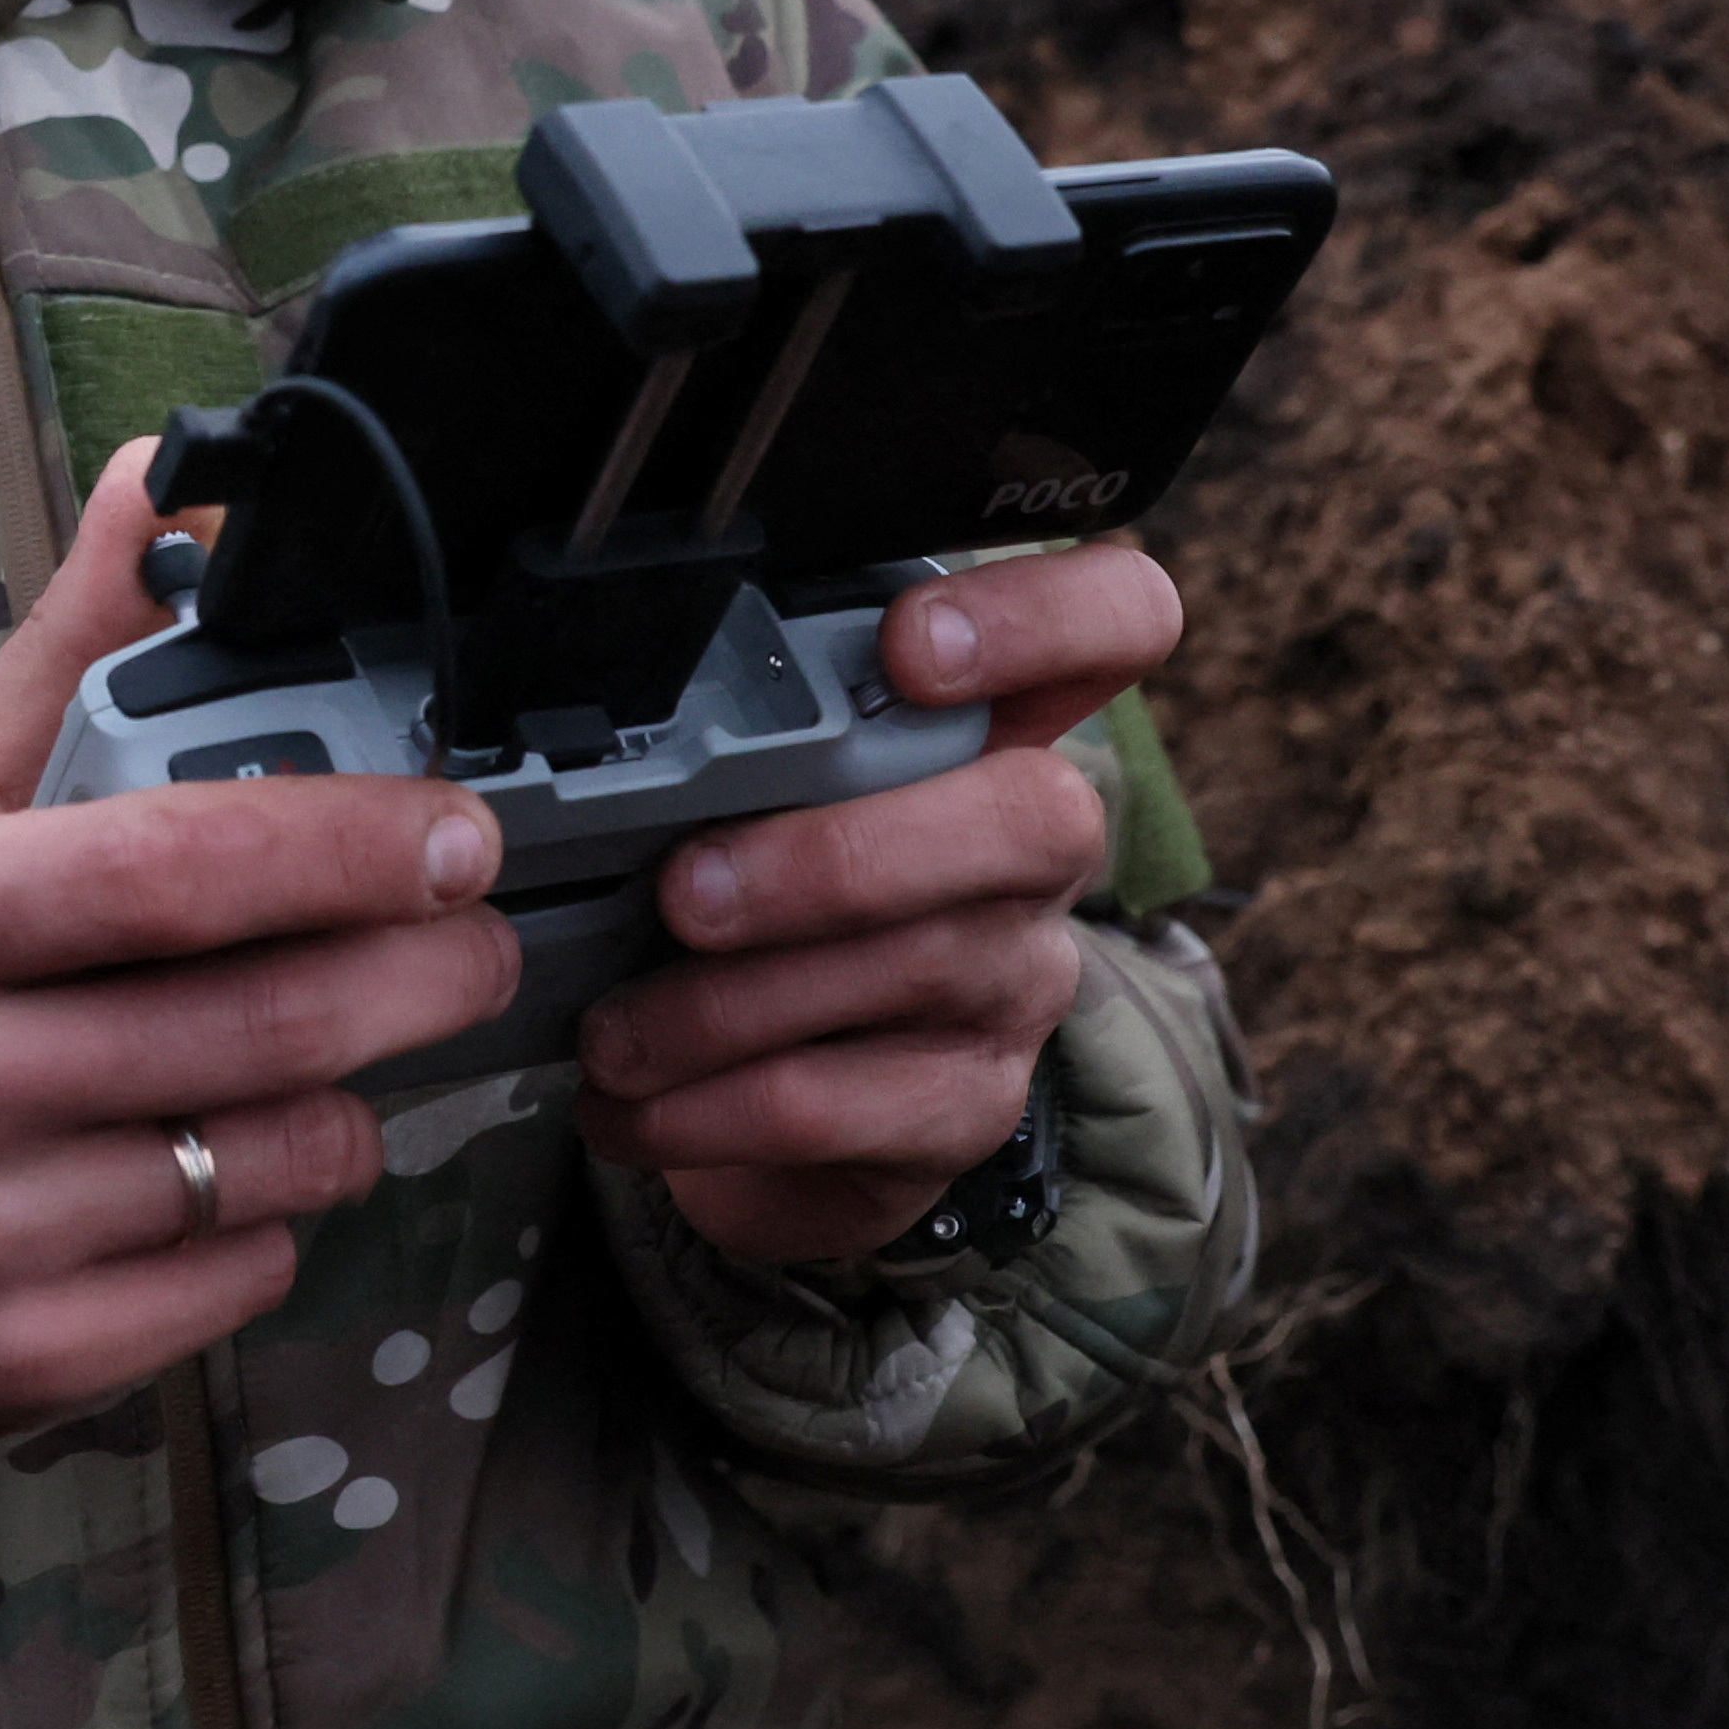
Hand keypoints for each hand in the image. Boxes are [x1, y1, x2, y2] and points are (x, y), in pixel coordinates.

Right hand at [0, 446, 523, 1447]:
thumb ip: (70, 650)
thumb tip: (173, 477)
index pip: (169, 869)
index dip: (344, 846)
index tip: (457, 832)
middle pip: (258, 1025)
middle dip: (418, 976)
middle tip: (475, 942)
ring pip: (270, 1160)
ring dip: (353, 1104)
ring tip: (344, 1059)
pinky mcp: (14, 1358)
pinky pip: (237, 1280)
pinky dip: (279, 1221)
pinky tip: (240, 1174)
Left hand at [572, 543, 1180, 1266]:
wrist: (783, 1099)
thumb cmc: (761, 895)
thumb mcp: (752, 785)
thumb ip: (734, 735)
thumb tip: (617, 737)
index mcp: (995, 723)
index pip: (1116, 620)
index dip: (1043, 618)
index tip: (907, 646)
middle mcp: (1037, 844)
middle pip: (1033, 819)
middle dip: (841, 857)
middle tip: (686, 895)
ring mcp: (1017, 978)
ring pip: (913, 969)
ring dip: (728, 1006)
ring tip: (612, 1033)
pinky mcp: (966, 1103)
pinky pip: (847, 1104)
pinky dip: (712, 1110)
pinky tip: (629, 1109)